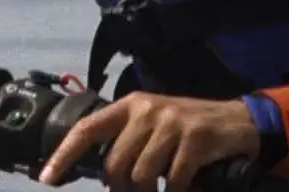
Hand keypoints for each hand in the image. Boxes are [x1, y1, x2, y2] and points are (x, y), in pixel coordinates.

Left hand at [39, 92, 260, 191]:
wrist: (240, 122)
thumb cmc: (190, 128)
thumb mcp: (155, 125)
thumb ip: (128, 141)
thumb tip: (101, 175)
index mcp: (131, 105)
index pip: (88, 128)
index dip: (63, 154)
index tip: (47, 179)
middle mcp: (147, 109)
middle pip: (115, 165)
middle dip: (121, 189)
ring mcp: (172, 122)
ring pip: (141, 176)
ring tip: (161, 189)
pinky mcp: (195, 138)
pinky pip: (172, 181)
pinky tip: (182, 189)